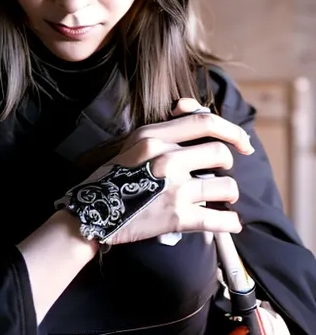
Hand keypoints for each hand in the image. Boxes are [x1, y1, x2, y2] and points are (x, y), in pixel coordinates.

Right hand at [88, 98, 253, 244]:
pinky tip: (228, 223)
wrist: (91, 214)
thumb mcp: (132, 144)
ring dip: (228, 195)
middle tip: (221, 174)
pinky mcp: (177, 217)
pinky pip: (219, 219)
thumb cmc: (112, 178)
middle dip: (228, 165)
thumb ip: (162, 130)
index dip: (232, 130)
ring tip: (221, 200)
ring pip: (225, 186)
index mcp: (154, 137)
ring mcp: (174, 188)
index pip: (204, 121)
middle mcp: (166, 159)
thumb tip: (191, 111)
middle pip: (220, 153)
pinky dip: (229, 223)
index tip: (243, 142)